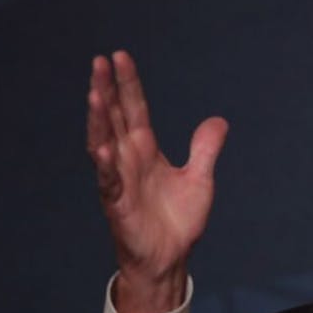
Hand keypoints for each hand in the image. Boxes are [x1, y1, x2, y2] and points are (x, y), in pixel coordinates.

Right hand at [87, 51, 227, 312]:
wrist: (170, 257)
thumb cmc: (178, 219)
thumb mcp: (200, 179)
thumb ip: (205, 149)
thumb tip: (218, 120)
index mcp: (145, 150)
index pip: (134, 109)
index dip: (128, 84)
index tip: (120, 56)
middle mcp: (128, 159)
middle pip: (114, 118)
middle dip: (106, 90)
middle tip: (99, 61)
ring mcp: (119, 180)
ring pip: (104, 143)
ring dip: (98, 120)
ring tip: (94, 93)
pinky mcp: (118, 204)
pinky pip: (109, 181)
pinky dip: (106, 165)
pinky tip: (102, 147)